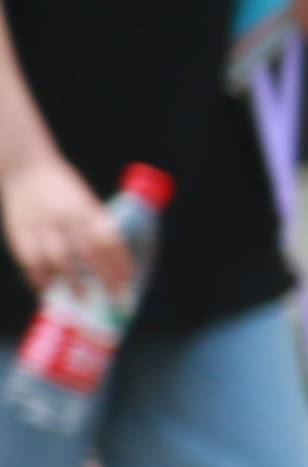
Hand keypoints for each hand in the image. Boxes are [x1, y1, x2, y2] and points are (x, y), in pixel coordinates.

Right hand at [1, 156, 118, 303]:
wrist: (25, 167)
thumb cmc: (61, 187)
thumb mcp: (85, 201)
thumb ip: (95, 226)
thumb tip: (111, 259)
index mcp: (87, 210)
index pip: (109, 240)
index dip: (120, 263)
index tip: (128, 282)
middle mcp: (67, 219)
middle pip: (89, 254)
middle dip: (104, 278)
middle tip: (113, 298)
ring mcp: (42, 227)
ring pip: (58, 261)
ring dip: (71, 282)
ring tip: (81, 299)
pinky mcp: (20, 234)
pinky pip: (31, 263)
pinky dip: (40, 280)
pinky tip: (48, 292)